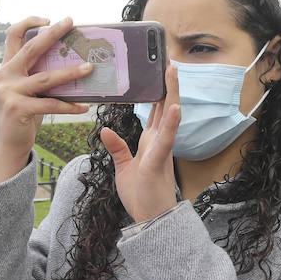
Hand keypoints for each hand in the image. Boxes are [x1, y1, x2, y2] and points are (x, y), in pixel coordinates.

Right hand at [0, 17, 91, 184]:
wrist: (6, 145)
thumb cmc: (22, 115)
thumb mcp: (24, 91)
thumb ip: (36, 75)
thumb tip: (70, 60)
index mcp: (5, 68)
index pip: (13, 36)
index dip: (29, 23)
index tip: (49, 19)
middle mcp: (4, 76)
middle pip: (30, 49)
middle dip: (52, 33)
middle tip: (71, 22)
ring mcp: (9, 92)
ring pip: (46, 78)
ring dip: (70, 72)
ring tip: (90, 67)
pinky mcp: (18, 109)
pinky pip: (50, 104)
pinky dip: (69, 105)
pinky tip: (83, 106)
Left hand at [100, 63, 180, 222]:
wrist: (150, 219)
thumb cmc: (140, 194)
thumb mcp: (123, 167)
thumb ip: (117, 147)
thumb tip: (105, 129)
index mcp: (151, 141)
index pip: (156, 111)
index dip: (159, 92)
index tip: (160, 72)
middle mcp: (159, 142)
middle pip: (165, 107)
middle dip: (167, 84)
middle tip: (169, 60)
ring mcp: (161, 150)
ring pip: (169, 117)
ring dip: (172, 94)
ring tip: (173, 72)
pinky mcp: (159, 161)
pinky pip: (166, 140)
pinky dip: (172, 123)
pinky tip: (175, 107)